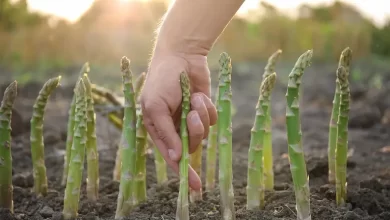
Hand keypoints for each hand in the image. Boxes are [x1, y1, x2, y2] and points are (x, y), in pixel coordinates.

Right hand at [140, 52, 217, 189]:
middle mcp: (175, 127)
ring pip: (203, 133)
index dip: (183, 173)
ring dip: (201, 116)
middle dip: (194, 132)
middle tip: (191, 115)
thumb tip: (177, 157)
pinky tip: (200, 95)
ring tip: (195, 100)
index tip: (195, 188)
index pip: (172, 158)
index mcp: (158, 129)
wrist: (182, 56)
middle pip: (191, 146)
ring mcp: (190, 119)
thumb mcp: (156, 106)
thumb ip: (166, 133)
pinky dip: (208, 108)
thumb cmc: (163, 80)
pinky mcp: (204, 110)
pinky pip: (212, 119)